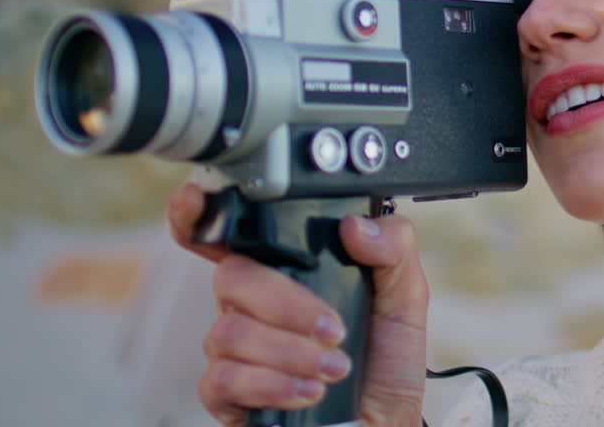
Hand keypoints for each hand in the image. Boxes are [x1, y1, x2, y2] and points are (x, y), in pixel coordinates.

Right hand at [167, 182, 430, 425]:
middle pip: (232, 276)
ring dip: (289, 351)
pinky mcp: (227, 395)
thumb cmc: (385, 364)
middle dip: (287, 304)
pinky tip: (308, 391)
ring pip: (228, 330)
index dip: (201, 213)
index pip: (232, 234)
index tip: (197, 199)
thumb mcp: (405, 299)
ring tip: (335, 368)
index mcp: (288, 271)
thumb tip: (356, 225)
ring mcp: (235, 349)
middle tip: (334, 328)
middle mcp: (253, 304)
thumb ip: (394, 250)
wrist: (384, 424)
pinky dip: (271, 385)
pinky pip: (221, 379)